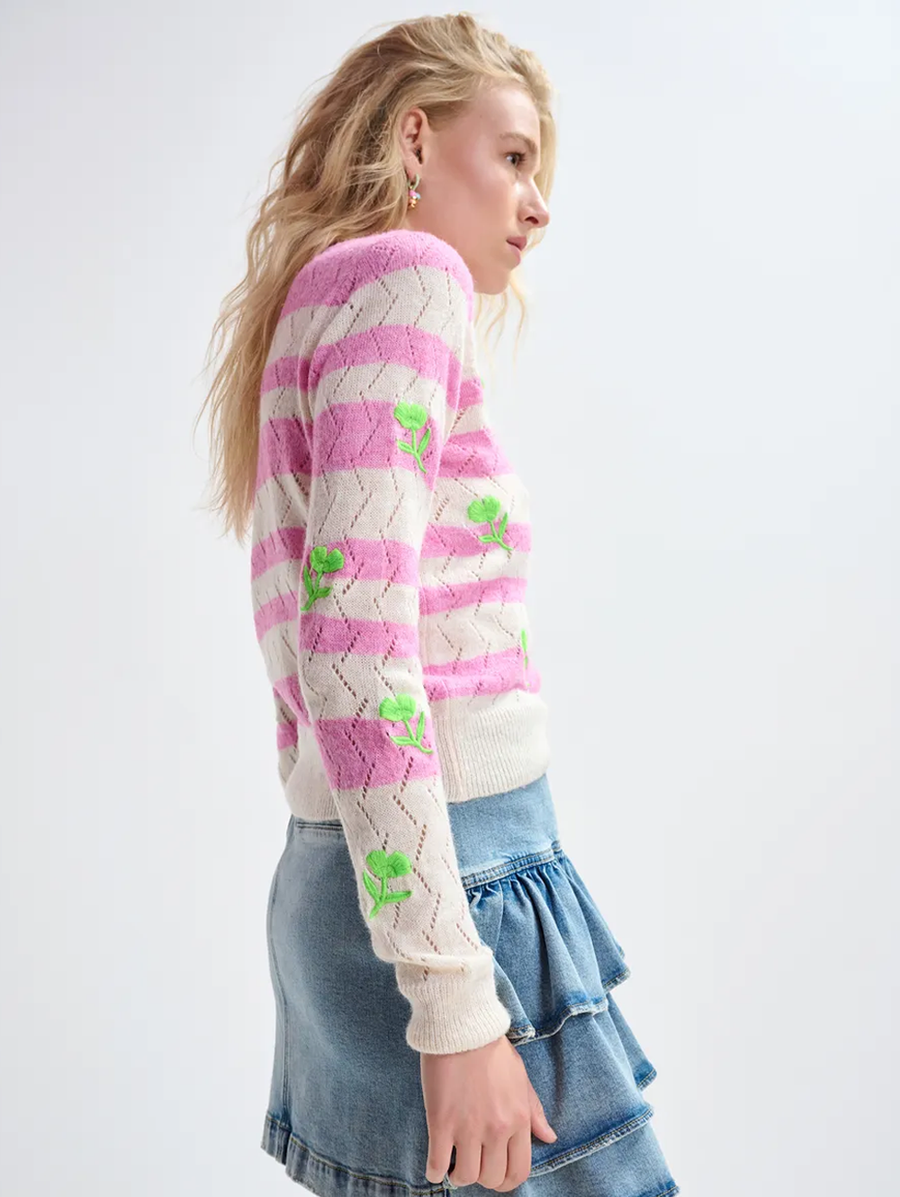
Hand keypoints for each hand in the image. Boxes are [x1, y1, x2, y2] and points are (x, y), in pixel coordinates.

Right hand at [420, 1032, 557, 1191]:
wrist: (462, 1027)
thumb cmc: (491, 1049)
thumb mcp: (521, 1078)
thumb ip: (535, 1111)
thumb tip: (549, 1137)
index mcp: (518, 1119)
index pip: (519, 1170)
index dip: (506, 1181)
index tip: (495, 1175)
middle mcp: (497, 1129)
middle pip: (492, 1178)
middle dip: (483, 1178)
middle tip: (473, 1167)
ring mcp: (468, 1128)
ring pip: (466, 1176)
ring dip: (459, 1176)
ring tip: (454, 1165)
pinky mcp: (441, 1123)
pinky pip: (437, 1164)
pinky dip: (435, 1172)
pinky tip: (436, 1166)